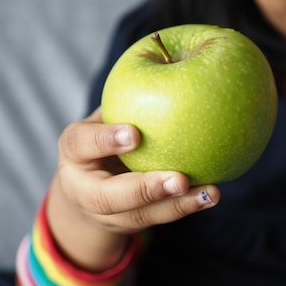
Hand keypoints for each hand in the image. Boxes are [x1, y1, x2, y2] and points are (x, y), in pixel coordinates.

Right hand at [48, 107, 218, 270]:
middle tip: (180, 180)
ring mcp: (107, 214)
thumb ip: (126, 101)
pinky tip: (212, 195)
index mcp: (74, 153)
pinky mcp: (131, 224)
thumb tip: (171, 62)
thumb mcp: (103, 118)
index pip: (82, 144)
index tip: (134, 133)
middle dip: (146, 190)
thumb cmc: (101, 137)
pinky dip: (188, 206)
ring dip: (178, 206)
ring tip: (211, 193)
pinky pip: (160, 217)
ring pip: (140, 217)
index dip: (105, 140)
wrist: (86, 189)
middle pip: (108, 198)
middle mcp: (84, 189)